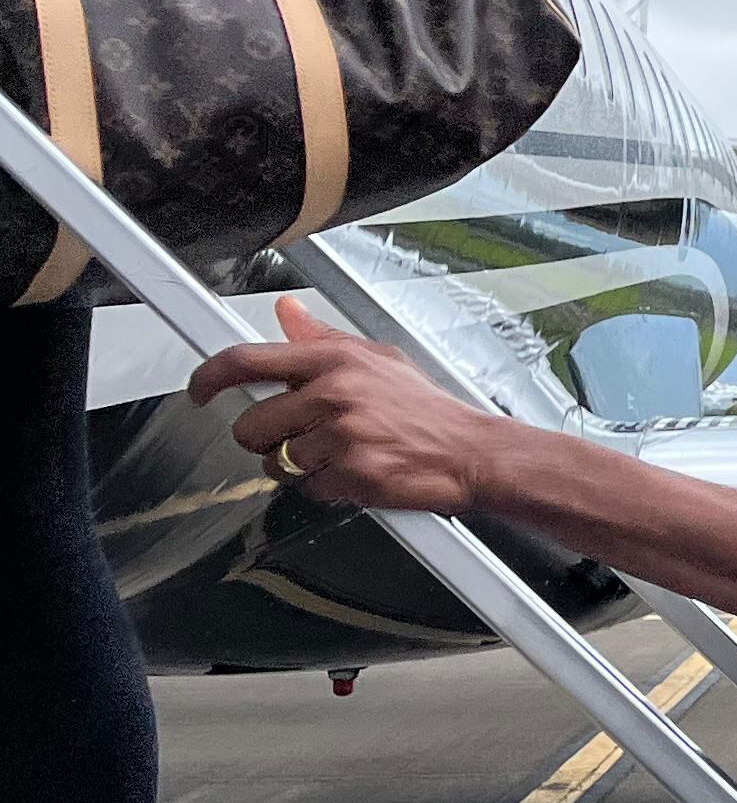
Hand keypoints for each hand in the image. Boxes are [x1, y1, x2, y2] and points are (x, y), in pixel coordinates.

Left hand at [190, 296, 493, 511]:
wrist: (471, 453)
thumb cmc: (427, 410)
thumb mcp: (378, 360)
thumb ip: (323, 339)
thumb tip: (288, 314)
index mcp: (335, 362)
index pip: (246, 360)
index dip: (208, 377)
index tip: (198, 390)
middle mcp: (334, 395)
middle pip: (250, 426)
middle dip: (266, 438)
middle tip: (300, 436)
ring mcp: (341, 437)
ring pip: (276, 463)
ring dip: (298, 466)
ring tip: (337, 454)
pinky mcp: (351, 475)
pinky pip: (308, 489)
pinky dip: (326, 487)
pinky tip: (355, 472)